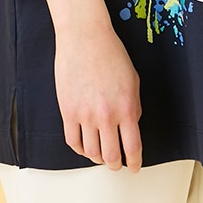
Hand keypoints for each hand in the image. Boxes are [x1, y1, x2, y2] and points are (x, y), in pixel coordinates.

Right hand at [53, 18, 142, 171]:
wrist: (85, 36)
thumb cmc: (110, 53)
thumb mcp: (133, 80)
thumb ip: (134, 107)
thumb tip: (130, 126)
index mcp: (127, 108)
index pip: (132, 148)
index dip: (134, 163)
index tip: (134, 167)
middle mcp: (106, 115)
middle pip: (111, 156)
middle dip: (116, 164)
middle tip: (117, 164)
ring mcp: (85, 114)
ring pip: (91, 152)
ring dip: (98, 158)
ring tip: (101, 154)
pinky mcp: (68, 110)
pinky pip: (73, 141)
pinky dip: (80, 149)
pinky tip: (85, 146)